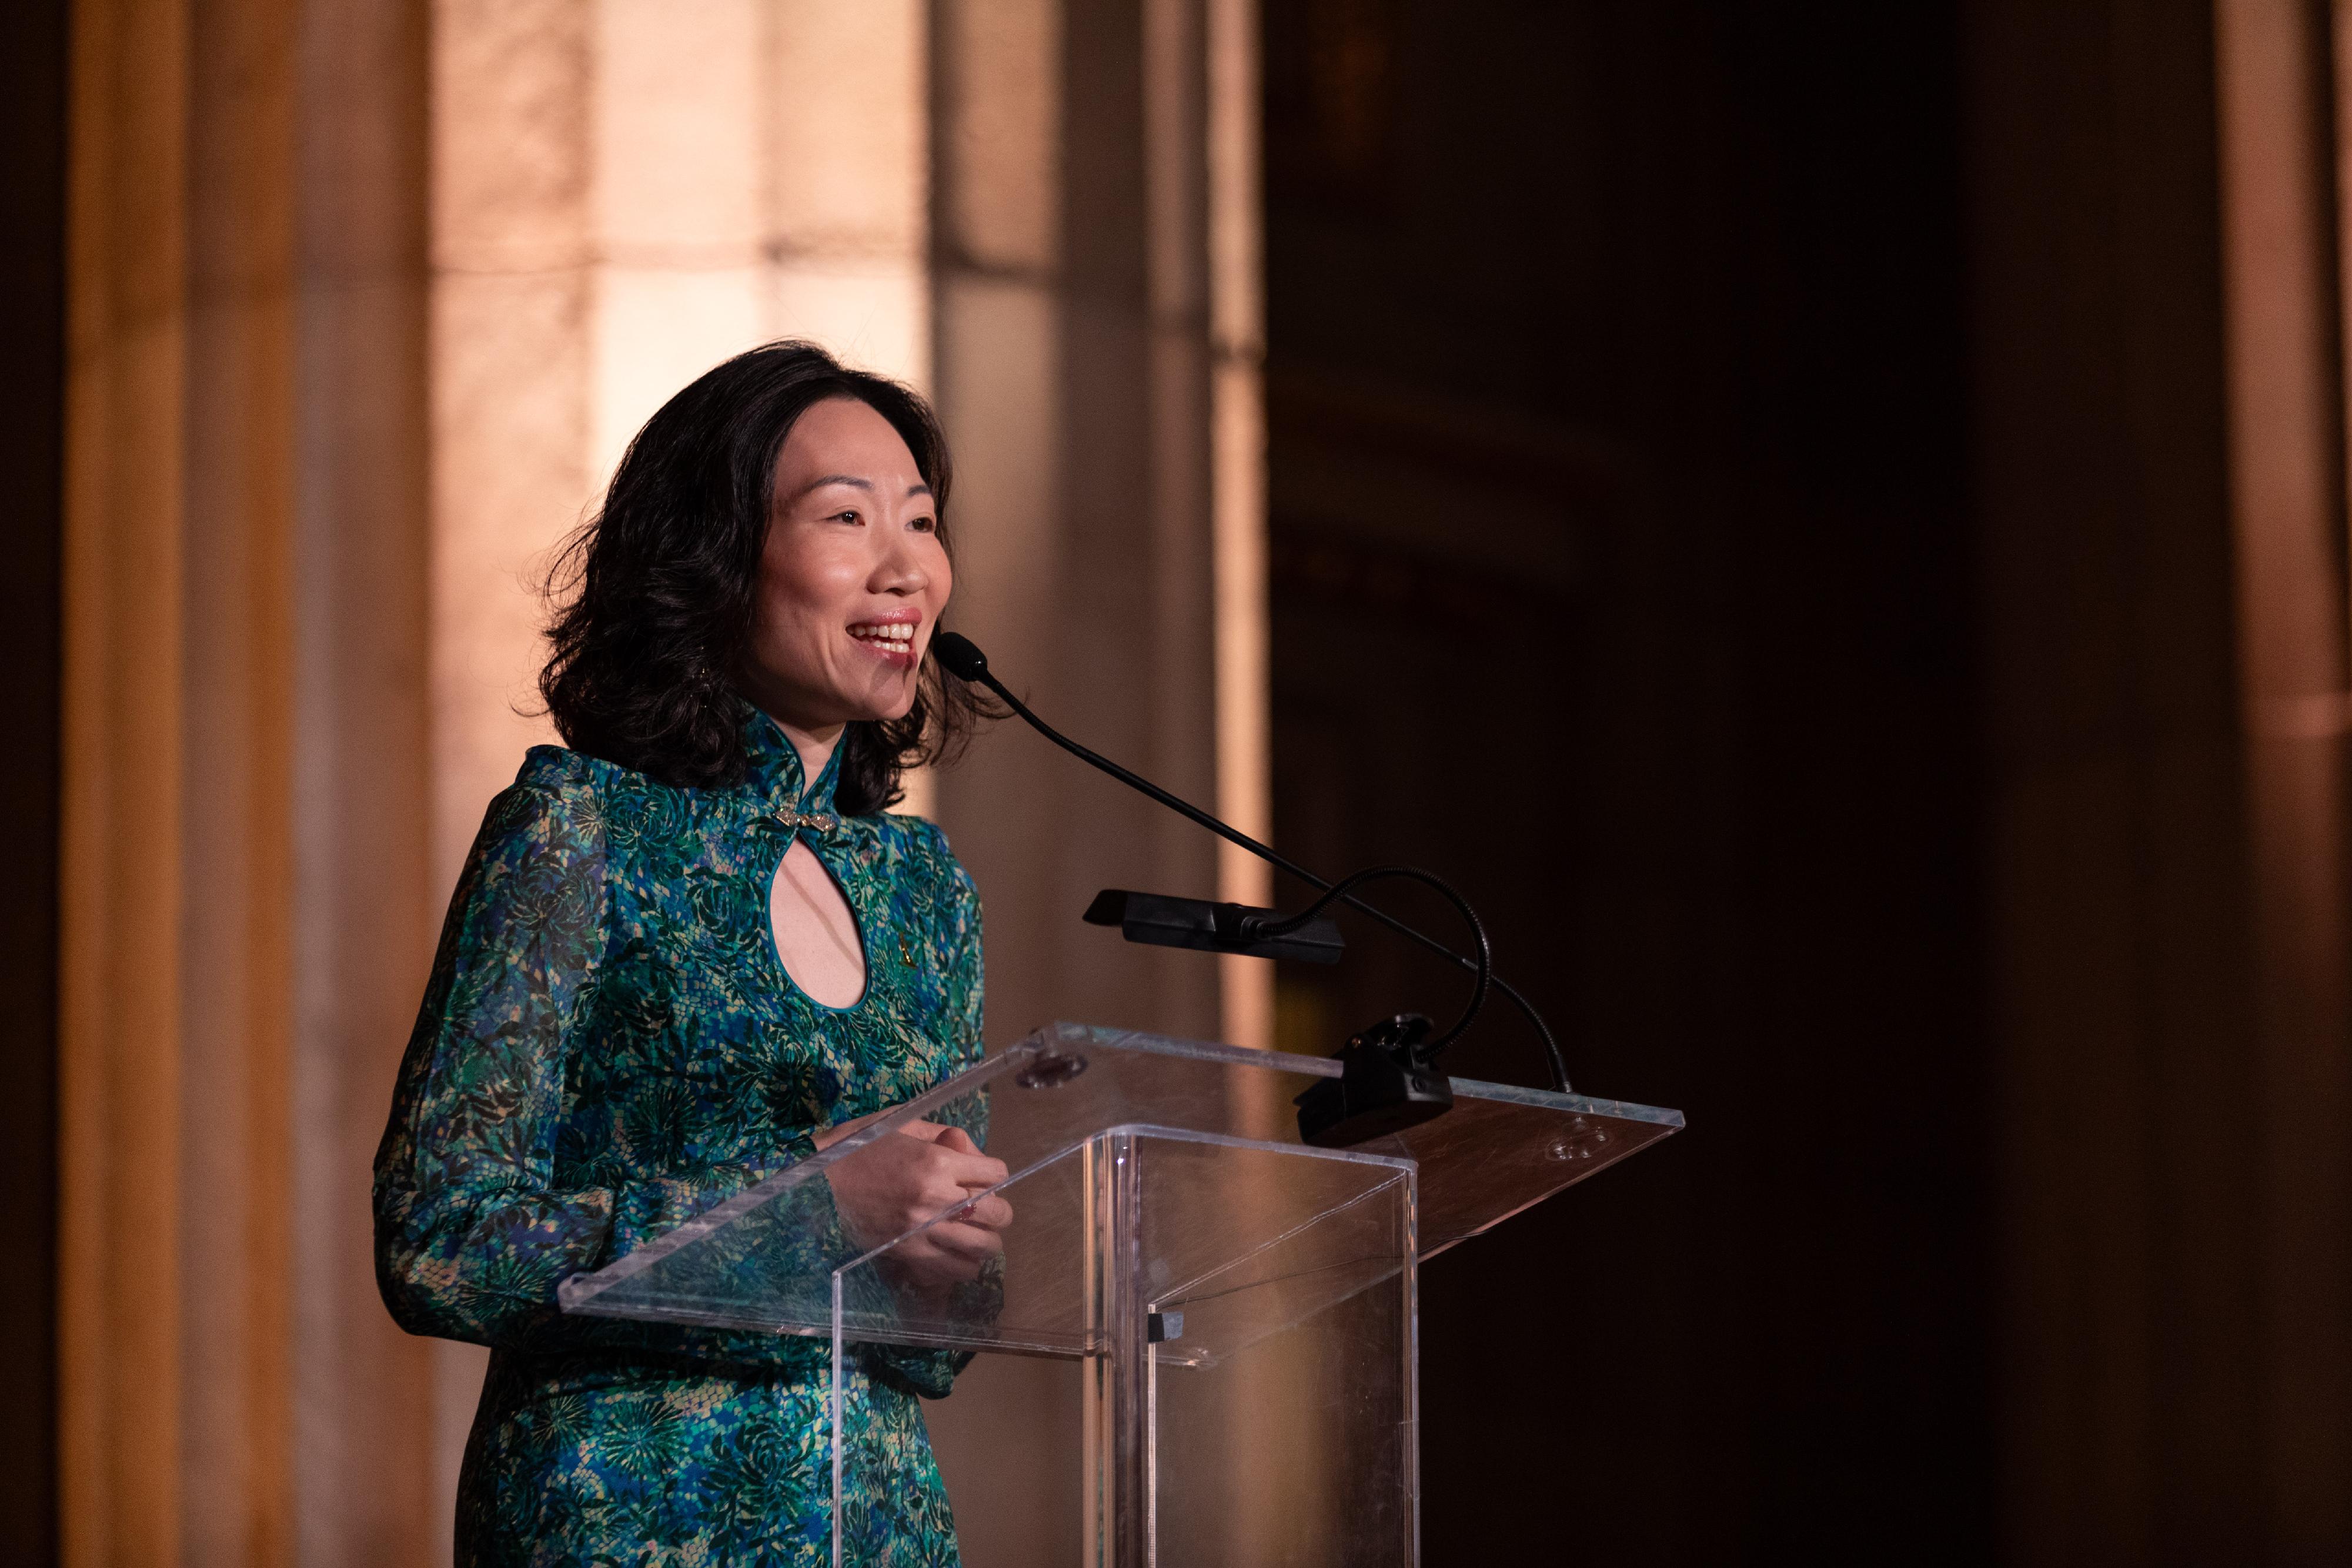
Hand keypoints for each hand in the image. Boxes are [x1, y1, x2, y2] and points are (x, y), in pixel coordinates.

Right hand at [816, 1112, 1012, 1286]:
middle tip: (984, 1207)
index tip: (982, 1175)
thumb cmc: (856, 1147)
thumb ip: (941, 1136)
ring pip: (982, 1247)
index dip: (994, 1174)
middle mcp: (934, 1199)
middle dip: (997, 1209)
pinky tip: (955, 1252)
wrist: (814, 1183)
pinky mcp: (907, 1255)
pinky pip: (955, 1270)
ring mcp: (922, 1232)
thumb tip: (971, 1154)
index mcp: (936, 1162)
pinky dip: (963, 1264)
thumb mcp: (900, 1124)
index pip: (996, 1174)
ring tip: (973, 1233)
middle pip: (997, 1213)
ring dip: (985, 1239)